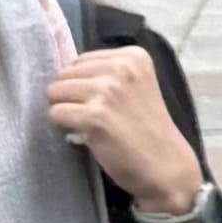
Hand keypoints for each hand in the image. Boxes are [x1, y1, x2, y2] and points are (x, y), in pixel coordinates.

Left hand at [44, 38, 206, 218]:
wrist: (165, 166)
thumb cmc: (148, 130)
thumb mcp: (136, 87)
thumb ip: (107, 75)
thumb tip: (62, 76)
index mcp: (133, 56)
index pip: (80, 60)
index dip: (83, 83)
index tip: (103, 102)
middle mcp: (120, 68)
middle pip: (64, 74)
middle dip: (71, 96)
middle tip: (95, 116)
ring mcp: (107, 91)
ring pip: (55, 92)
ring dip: (66, 111)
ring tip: (90, 125)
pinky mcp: (94, 116)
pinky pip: (56, 114)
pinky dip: (64, 127)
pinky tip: (86, 135)